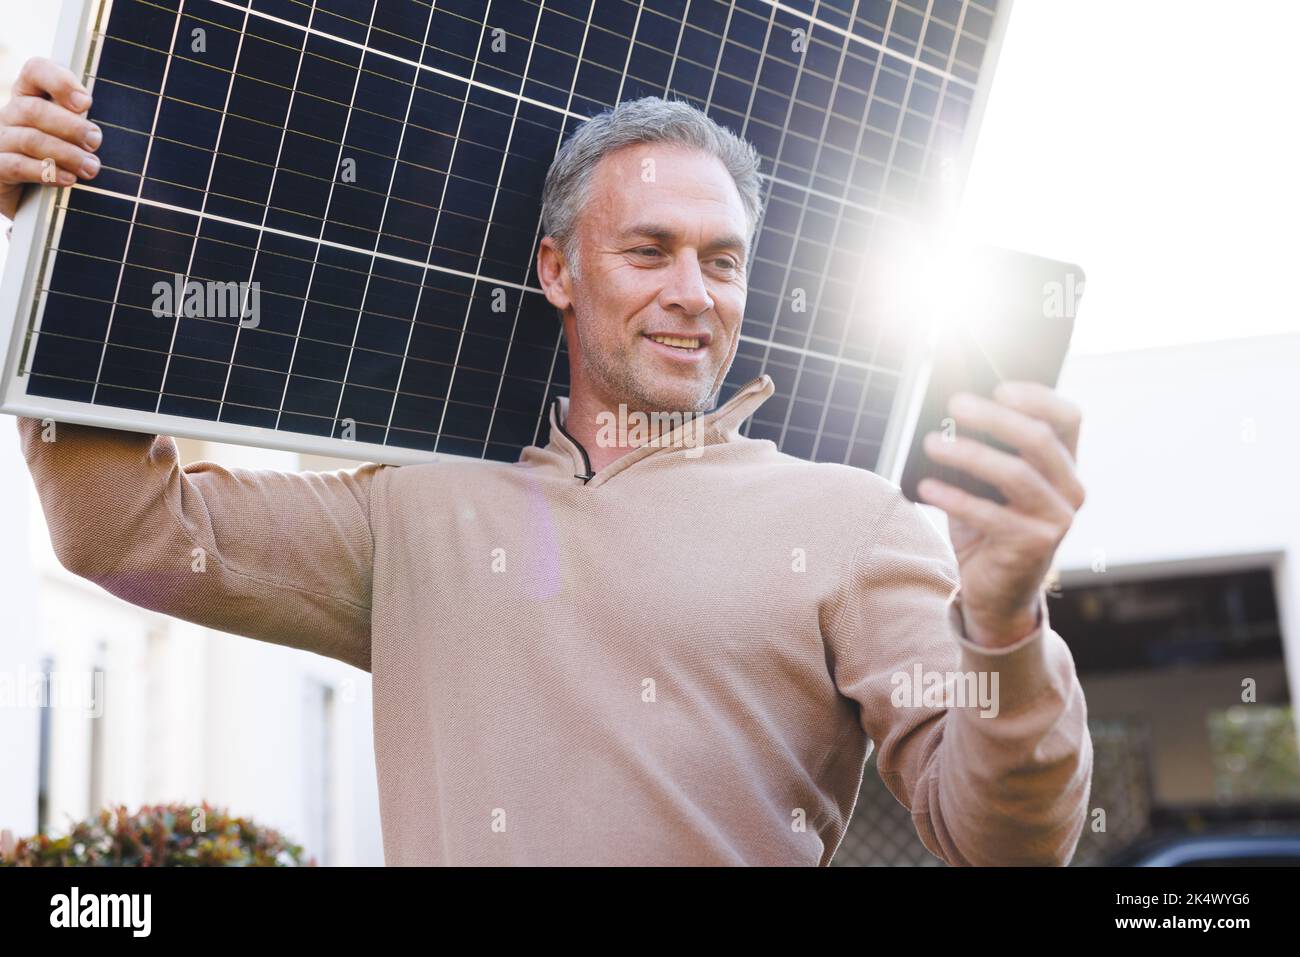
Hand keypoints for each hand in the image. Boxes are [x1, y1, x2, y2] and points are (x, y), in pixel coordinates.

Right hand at [0, 56, 99, 222]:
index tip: (86, 103)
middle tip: (95, 141)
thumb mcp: (74, 137)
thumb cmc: (59, 160)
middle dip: (70, 126)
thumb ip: (83, 125)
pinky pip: (17, 166)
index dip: (59, 81)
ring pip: (29, 139)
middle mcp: (12, 114)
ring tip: (91, 168)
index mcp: (30, 96)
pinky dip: (46, 172)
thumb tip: (103, 130)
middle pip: (34, 109)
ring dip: (66, 154)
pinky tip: (68, 179)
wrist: (30, 200)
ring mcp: (1, 141)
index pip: (36, 70)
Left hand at [917, 381, 1084, 647]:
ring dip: (969, 454)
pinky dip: (955, 498)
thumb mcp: (986, 486)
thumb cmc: (987, 528)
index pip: (1067, 418)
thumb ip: (983, 452)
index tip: (998, 386)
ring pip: (1016, 473)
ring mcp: (1057, 519)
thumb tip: (949, 414)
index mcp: (1064, 466)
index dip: (1037, 396)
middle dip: (994, 417)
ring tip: (931, 442)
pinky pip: (990, 514)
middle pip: (1039, 439)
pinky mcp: (1034, 545)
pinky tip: (927, 487)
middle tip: (954, 404)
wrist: (995, 592)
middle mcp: (1071, 489)